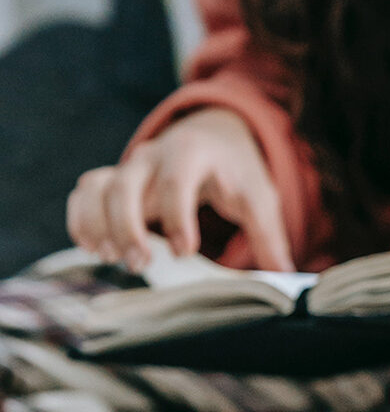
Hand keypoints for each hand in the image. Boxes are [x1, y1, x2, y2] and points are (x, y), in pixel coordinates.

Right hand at [67, 108, 293, 271]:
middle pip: (125, 185)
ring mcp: (129, 166)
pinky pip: (85, 192)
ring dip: (97, 224)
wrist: (214, 134)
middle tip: (140, 265)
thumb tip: (286, 276)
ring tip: (112, 259)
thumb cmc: (238, 171)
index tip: (185, 252)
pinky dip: (81, 218)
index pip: (178, 182)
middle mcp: (153, 156)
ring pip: (97, 188)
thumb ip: (270, 236)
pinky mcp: (115, 178)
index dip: (178, 218)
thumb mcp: (260, 197)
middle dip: (127, 226)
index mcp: (194, 154)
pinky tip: (92, 248)